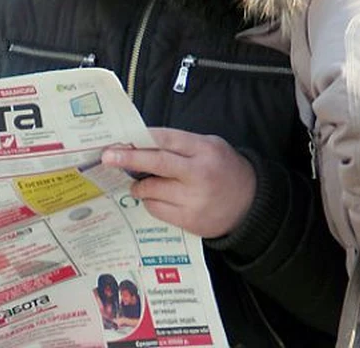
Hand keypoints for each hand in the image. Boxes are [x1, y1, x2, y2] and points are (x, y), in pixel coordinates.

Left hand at [100, 127, 256, 237]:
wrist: (251, 204)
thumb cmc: (225, 169)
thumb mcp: (210, 146)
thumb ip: (180, 144)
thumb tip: (141, 142)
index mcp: (204, 150)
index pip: (166, 139)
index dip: (141, 139)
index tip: (119, 140)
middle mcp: (199, 174)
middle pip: (157, 163)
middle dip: (129, 158)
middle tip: (108, 157)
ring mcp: (194, 200)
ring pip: (152, 190)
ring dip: (139, 185)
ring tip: (138, 182)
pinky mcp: (190, 220)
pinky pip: (157, 210)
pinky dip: (150, 201)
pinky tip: (155, 197)